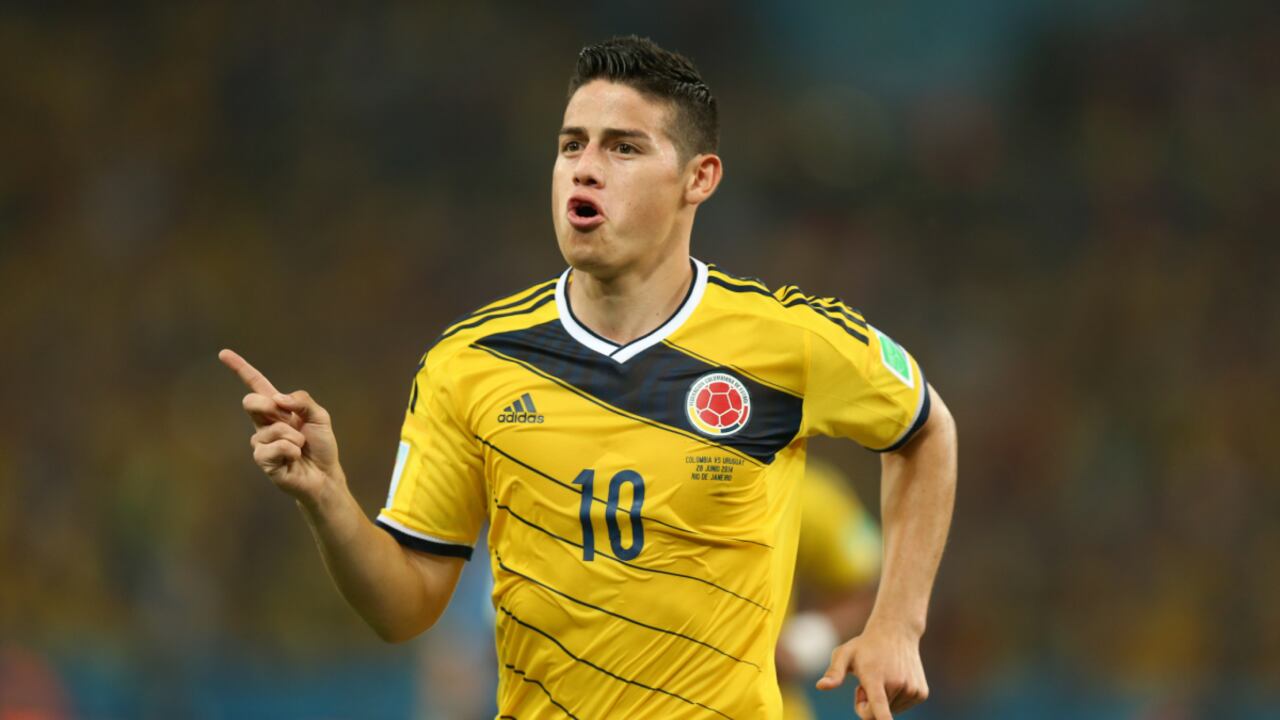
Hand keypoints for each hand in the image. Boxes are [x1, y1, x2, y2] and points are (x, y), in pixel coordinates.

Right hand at [219, 349, 344, 505]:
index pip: (256, 384)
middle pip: (251, 402)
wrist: (325, 474)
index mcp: (277, 408)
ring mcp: (261, 443)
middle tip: (289, 420)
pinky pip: (276, 448)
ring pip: (272, 429)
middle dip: (268, 407)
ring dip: (295, 437)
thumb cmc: (321, 445)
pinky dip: (292, 451)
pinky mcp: (263, 461)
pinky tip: (295, 458)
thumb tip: (278, 399)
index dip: (240, 368)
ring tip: (300, 447)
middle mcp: (264, 423)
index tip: (223, 353)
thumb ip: (302, 401)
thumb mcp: (320, 416)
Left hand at [815, 621, 928, 718]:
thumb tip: (820, 686)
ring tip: (883, 675)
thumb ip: (834, 672)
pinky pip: (902, 706)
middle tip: (867, 680)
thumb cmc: (865, 646)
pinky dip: (895, 698)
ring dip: (882, 700)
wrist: (896, 632)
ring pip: (890, 711)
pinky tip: (894, 678)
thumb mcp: (844, 654)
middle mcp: (897, 684)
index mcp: (875, 678)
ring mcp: (912, 689)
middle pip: (876, 714)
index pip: (880, 706)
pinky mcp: (921, 693)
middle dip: (867, 704)